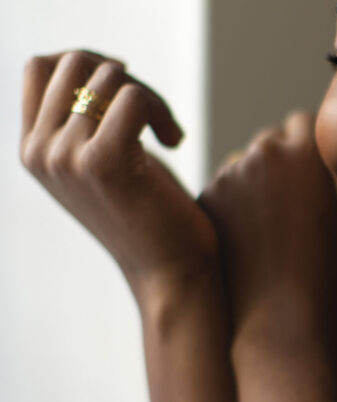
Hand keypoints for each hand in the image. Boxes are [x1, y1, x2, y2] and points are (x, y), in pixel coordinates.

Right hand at [19, 51, 218, 299]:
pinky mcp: (105, 162)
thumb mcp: (103, 162)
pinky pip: (134, 97)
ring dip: (152, 97)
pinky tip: (174, 141)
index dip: (88, 62)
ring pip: (110, 77)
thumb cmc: (149, 216)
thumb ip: (86, 120)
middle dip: (126, 77)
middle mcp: (40, 152)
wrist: (170, 273)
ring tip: (168, 133)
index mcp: (33, 150)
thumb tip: (105, 65)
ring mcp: (66, 157)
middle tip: (154, 115)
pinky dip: (162, 111)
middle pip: (76, 62)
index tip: (126, 91)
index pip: (39, 66)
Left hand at [200, 112, 336, 332]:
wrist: (284, 313)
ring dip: (253, 184)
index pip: (304, 123)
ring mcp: (234, 172)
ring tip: (268, 228)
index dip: (307, 148)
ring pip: (244, 165)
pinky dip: (231, 205)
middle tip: (289, 204)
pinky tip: (247, 237)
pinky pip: (223, 189)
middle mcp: (270, 150)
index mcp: (312, 149)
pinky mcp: (208, 194)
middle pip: (272, 141)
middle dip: (279, 164)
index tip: (310, 175)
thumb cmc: (329, 271)